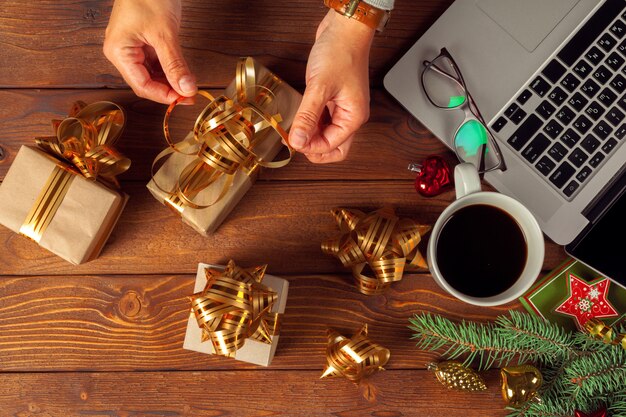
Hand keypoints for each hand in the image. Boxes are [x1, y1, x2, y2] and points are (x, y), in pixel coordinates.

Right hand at [103, 0, 196, 103]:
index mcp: (118, 52)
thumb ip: (175, 64)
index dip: (164, 96)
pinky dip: (169, 71)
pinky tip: (182, 75)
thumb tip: (186, 89)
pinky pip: (155, 64)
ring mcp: (131, 48)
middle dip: (168, 91)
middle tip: (190, 95)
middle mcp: (121, 53)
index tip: (184, 99)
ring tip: (189, 86)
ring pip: (152, 76)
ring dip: (170, 82)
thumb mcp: (165, 34)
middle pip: (146, 83)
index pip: (142, 86)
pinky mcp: (142, 43)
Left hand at [289, 10, 374, 162]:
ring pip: (327, 134)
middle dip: (315, 149)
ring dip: (311, 136)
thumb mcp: (319, 86)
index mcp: (354, 116)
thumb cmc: (340, 51)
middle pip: (334, 147)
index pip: (333, 146)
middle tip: (295, 142)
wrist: (343, 28)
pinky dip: (311, 123)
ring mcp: (343, 107)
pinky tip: (299, 118)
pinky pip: (323, 120)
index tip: (293, 141)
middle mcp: (351, 114)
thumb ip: (307, 116)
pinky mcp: (334, 99)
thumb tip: (298, 141)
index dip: (311, 148)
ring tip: (294, 128)